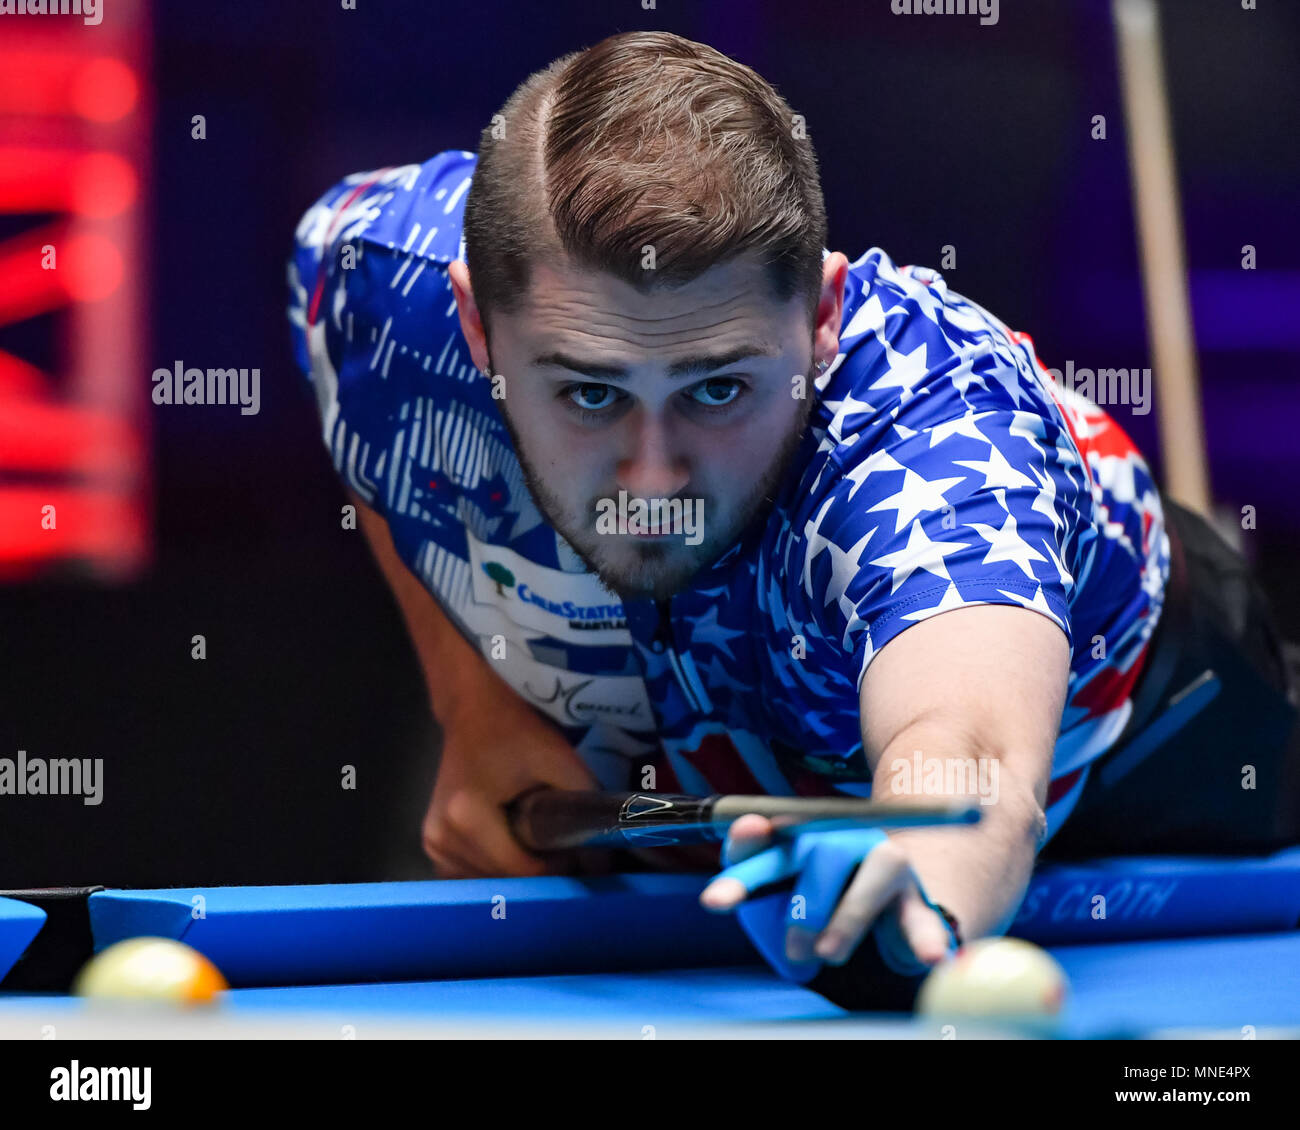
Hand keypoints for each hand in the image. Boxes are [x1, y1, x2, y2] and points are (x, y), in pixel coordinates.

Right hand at [422, 691, 600, 878]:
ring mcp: (432, 841)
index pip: (518, 869)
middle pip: (501, 879)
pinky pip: (466, 874)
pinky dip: (493, 869)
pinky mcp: (432, 842)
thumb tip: (601, 867)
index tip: (577, 852)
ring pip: (485, 882)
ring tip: (538, 845)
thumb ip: (584, 813)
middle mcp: (441, 835)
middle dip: (537, 871)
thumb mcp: (560, 763)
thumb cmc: (517, 731)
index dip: (555, 868)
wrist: (474, 709)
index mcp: (466, 816)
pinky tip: (513, 848)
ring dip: (515, 874)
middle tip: (563, 849)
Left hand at [699, 814, 956, 982]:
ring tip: (829, 953)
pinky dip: (927, 937)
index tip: (714, 902)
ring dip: (849, 917)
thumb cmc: (819, 899)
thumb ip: (756, 879)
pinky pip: (924, 915)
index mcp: (803, 836)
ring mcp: (885, 866)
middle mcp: (844, 839)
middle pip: (824, 852)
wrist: (888, 903)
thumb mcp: (779, 894)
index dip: (742, 872)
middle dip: (804, 906)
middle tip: (794, 949)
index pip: (768, 846)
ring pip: (875, 873)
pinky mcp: (917, 901)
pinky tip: (932, 958)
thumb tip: (756, 848)